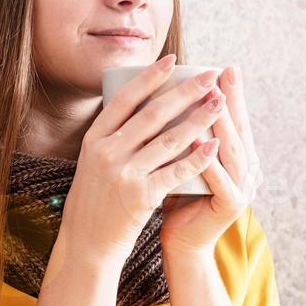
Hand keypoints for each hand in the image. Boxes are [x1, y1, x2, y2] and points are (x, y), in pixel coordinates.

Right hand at [61, 57, 228, 268]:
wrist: (86, 245)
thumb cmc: (94, 203)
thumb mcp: (93, 164)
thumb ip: (113, 140)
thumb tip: (143, 110)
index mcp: (94, 140)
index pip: (125, 99)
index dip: (150, 77)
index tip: (172, 60)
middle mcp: (107, 152)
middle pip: (153, 114)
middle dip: (186, 91)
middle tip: (210, 76)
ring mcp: (123, 174)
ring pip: (169, 140)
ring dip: (199, 118)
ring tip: (220, 103)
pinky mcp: (141, 197)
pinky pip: (175, 172)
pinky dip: (197, 157)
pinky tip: (215, 144)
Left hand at [160, 65, 262, 256]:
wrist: (180, 243)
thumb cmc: (174, 197)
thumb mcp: (179, 160)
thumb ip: (181, 135)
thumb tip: (162, 95)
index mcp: (234, 157)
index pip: (234, 119)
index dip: (231, 94)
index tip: (221, 66)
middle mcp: (245, 170)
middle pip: (239, 129)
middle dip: (232, 100)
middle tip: (223, 73)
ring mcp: (242, 188)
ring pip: (232, 150)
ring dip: (222, 124)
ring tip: (212, 98)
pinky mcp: (231, 206)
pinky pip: (220, 179)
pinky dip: (208, 160)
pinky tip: (200, 141)